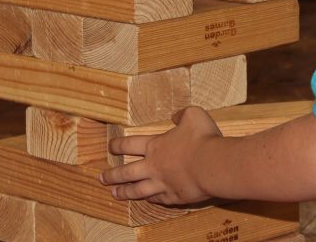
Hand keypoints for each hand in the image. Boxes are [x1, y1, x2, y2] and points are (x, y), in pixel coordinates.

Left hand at [99, 106, 222, 204]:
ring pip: (138, 190)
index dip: (118, 145)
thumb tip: (175, 115)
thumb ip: (182, 114)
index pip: (130, 144)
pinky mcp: (174, 197)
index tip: (110, 147)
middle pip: (127, 172)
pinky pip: (158, 199)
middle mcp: (154, 166)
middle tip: (102, 178)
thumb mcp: (193, 115)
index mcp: (156, 146)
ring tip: (115, 194)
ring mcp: (162, 184)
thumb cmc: (202, 138)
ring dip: (125, 192)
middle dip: (113, 175)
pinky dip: (151, 200)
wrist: (213, 165)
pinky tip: (147, 201)